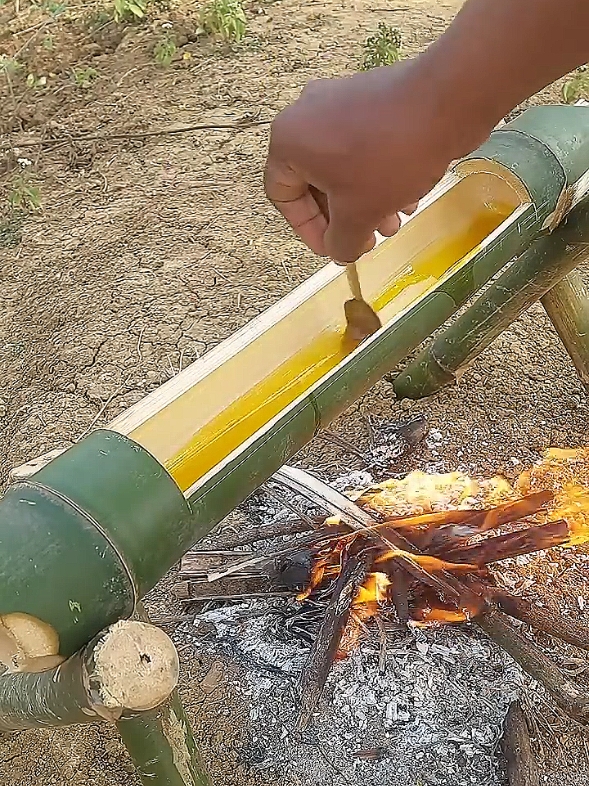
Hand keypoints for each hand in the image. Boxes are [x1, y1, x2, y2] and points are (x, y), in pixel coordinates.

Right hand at [264, 60, 491, 262]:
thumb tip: (340, 253)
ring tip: (392, 224)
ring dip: (364, 201)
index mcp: (289, 140)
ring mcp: (339, 100)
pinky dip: (377, 175)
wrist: (446, 101)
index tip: (333, 249)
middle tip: (367, 240)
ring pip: (342, 166)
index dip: (307, 230)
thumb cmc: (388, 159)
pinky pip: (362, 145)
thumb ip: (341, 241)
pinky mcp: (370, 97)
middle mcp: (306, 114)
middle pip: (314, 182)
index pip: (282, 195)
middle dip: (343, 218)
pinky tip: (407, 196)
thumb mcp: (359, 214)